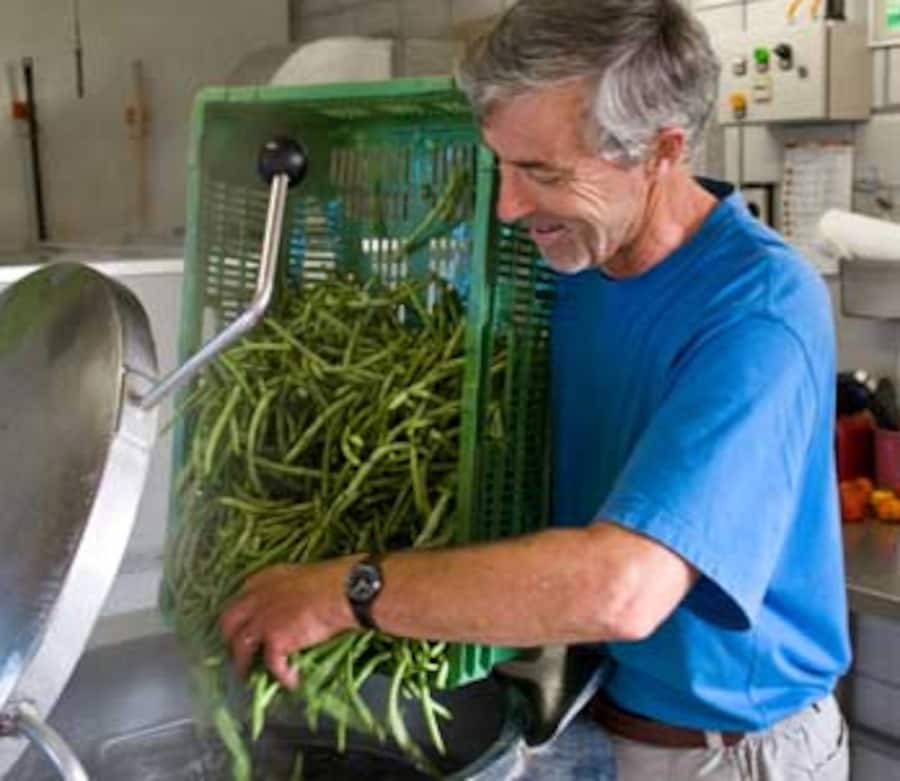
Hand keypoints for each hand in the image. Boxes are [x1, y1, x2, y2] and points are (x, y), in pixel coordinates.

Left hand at [219, 557, 356, 687]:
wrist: (344, 590)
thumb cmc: (333, 579)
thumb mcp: (303, 577)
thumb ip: (289, 590)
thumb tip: (295, 605)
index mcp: (264, 579)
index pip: (240, 598)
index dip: (242, 615)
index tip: (246, 624)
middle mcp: (256, 598)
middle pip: (228, 622)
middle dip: (230, 639)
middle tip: (239, 652)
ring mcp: (262, 620)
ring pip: (241, 647)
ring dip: (245, 664)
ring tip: (250, 675)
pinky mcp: (275, 641)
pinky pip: (273, 665)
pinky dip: (282, 676)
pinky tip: (291, 681)